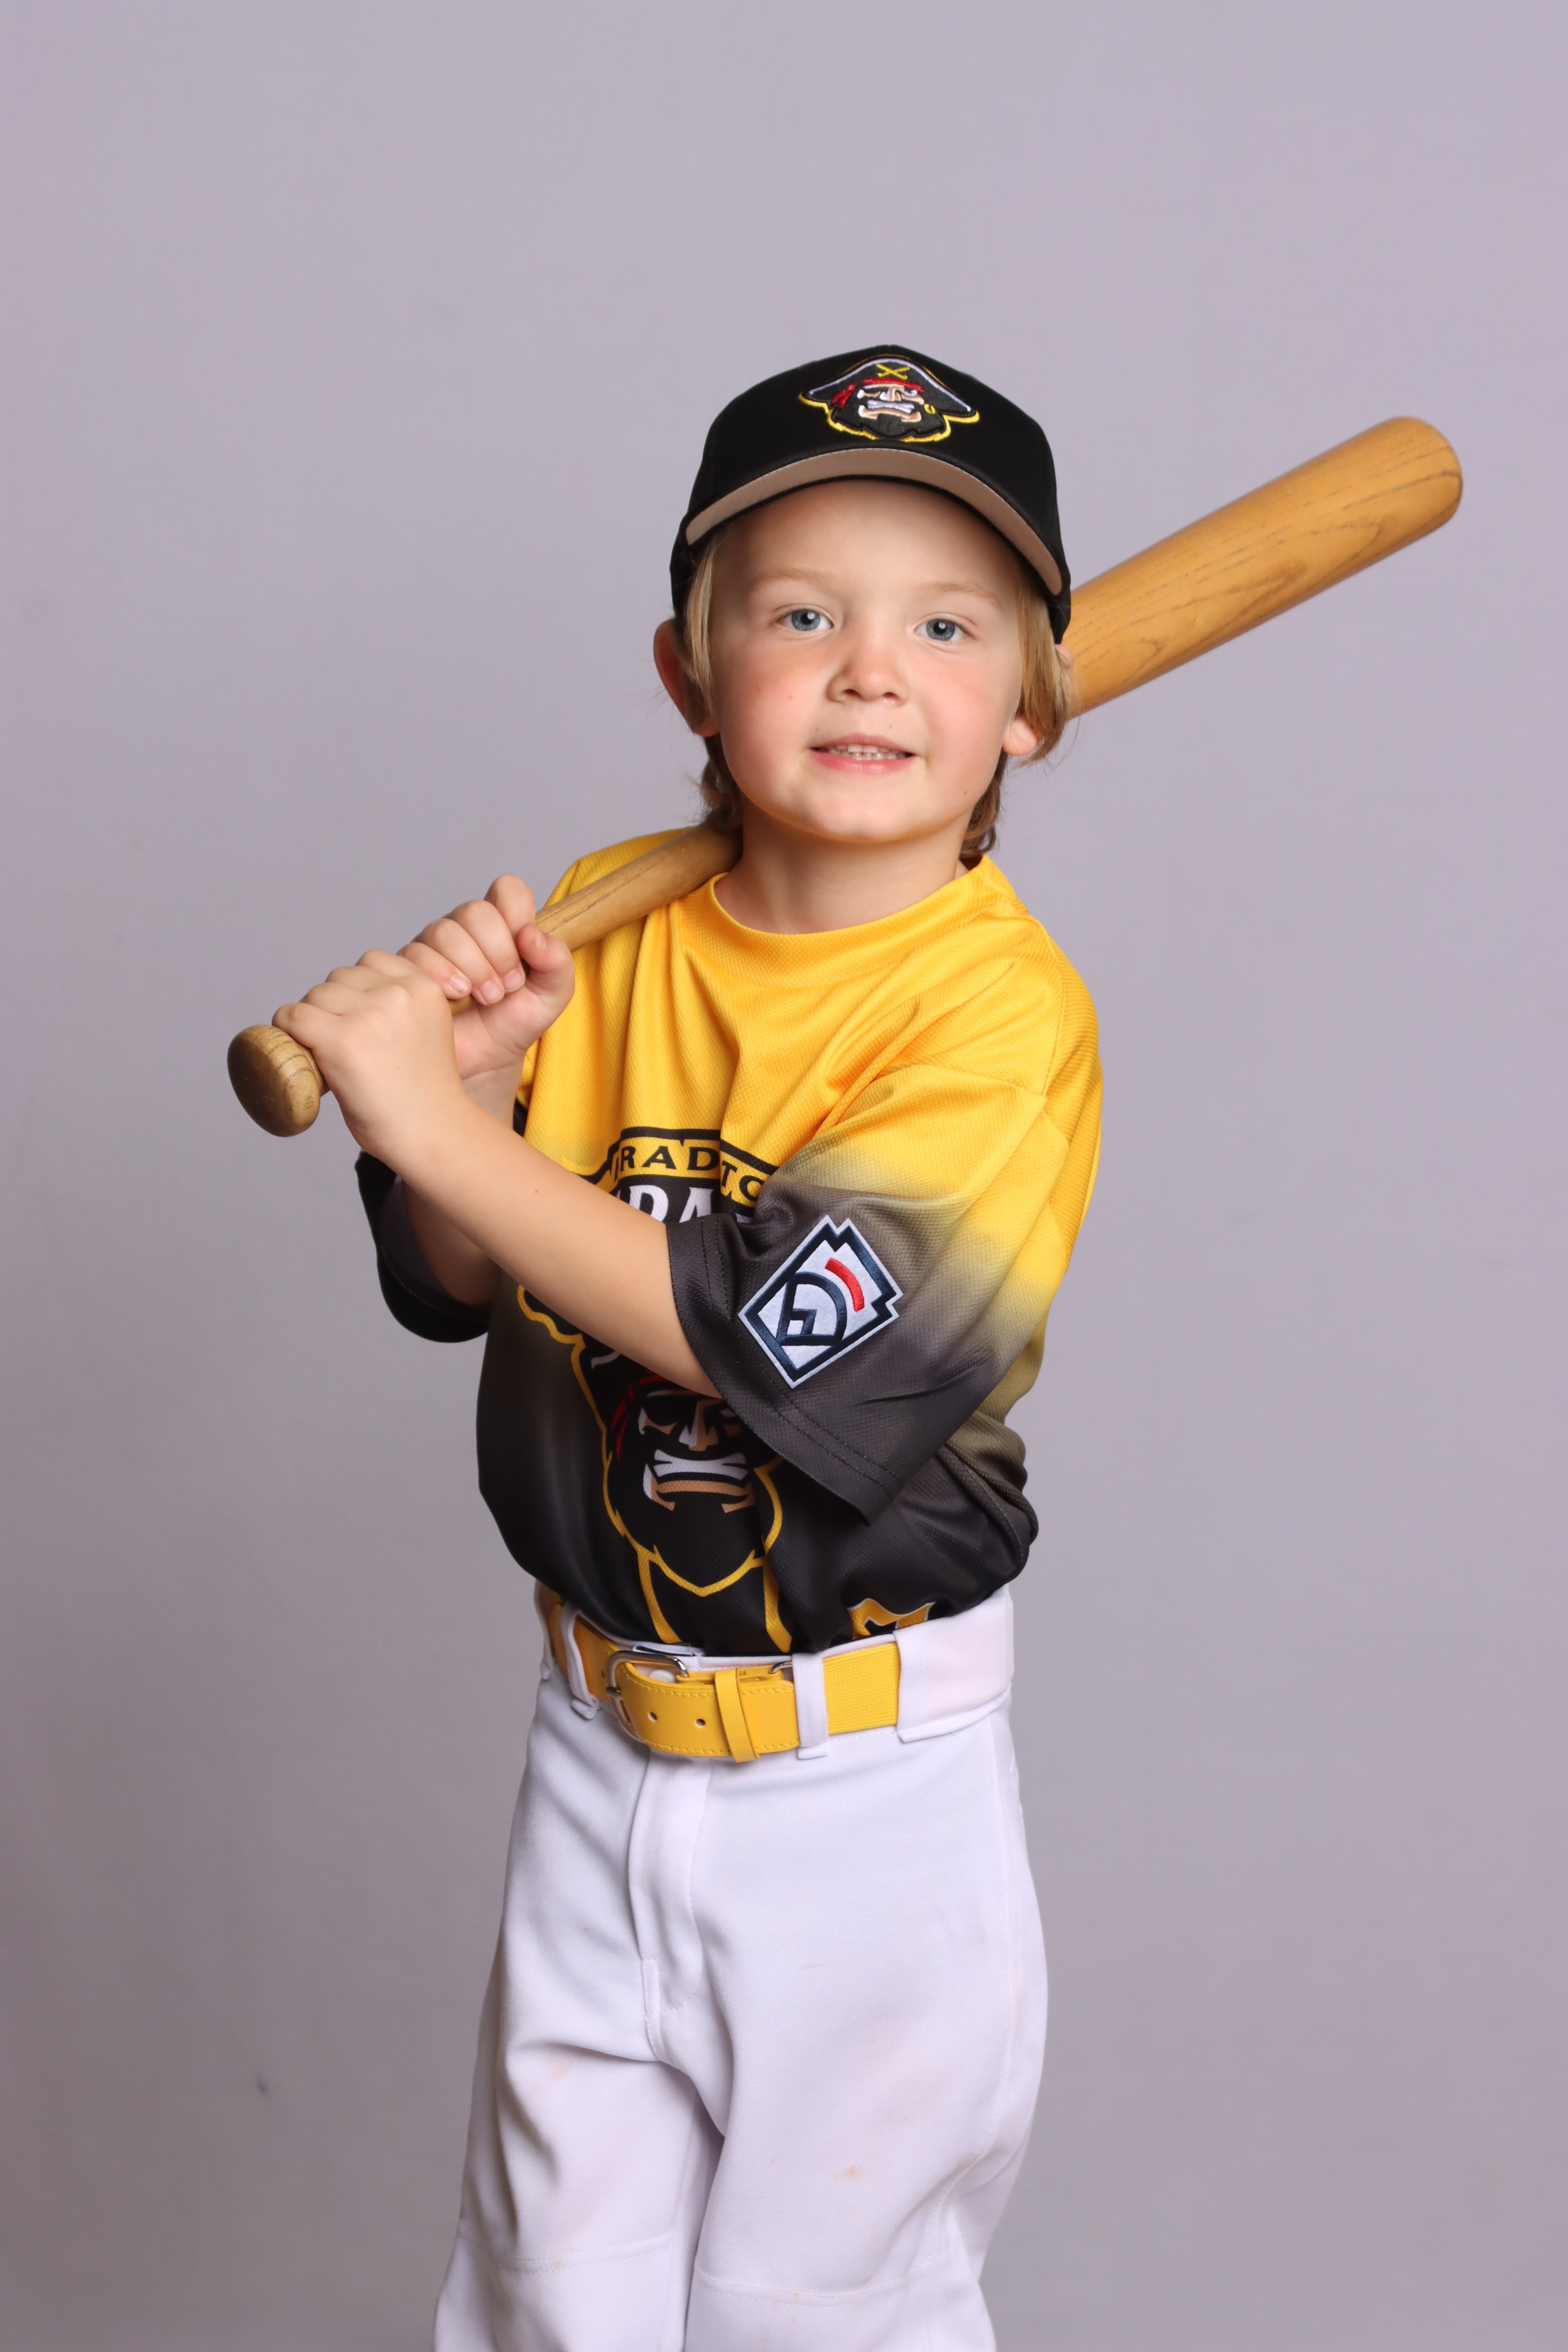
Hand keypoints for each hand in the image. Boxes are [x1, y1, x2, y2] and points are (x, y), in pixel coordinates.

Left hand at [275, 951, 478, 1166]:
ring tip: (325, 1053)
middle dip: (332, 1006)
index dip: (356, 990)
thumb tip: (348, 995)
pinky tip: (298, 1049)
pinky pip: (294, 1017)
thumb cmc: (425, 1095)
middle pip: (339, 978)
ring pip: (316, 995)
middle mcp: (399, 993)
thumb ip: (399, 1008)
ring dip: (312, 1019)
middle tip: (338, 1044)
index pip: (371, 962)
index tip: (357, 1019)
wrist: (433, 1136)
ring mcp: (370, 1015)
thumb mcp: (423, 1032)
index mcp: (424, 987)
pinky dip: (287, 1030)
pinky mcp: (342, 1040)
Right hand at [399, 876, 573, 1114]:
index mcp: (502, 925)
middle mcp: (465, 929)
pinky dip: (441, 977)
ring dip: (472, 968)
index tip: (525, 951)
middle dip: (497, 952)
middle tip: (506, 988)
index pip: (508, 890)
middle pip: (475, 911)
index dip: (517, 913)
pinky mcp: (408, 967)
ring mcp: (433, 945)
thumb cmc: (513, 1024)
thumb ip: (557, 963)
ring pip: (444, 931)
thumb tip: (532, 935)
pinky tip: (454, 999)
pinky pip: (416, 954)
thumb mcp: (550, 998)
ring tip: (485, 999)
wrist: (481, 1063)